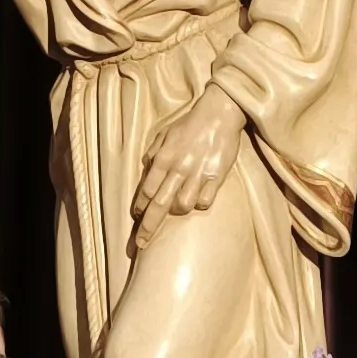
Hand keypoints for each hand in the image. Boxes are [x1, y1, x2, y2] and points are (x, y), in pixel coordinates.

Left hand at [132, 87, 247, 245]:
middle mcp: (179, 168)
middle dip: (148, 228)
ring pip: (183, 206)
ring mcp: (199, 173)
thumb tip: (146, 172)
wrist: (219, 113)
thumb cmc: (190, 123)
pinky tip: (198, 199)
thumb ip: (153, 154)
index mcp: (163, 158)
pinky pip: (205, 201)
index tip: (137, 217)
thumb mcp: (164, 134)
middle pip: (159, 205)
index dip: (139, 207)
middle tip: (140, 244)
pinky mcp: (217, 176)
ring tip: (176, 208)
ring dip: (176, 212)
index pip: (146, 190)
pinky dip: (199, 204)